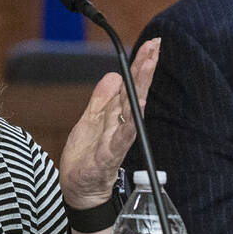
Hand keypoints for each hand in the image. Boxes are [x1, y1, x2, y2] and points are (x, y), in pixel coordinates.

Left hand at [58, 37, 160, 208]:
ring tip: (147, 68)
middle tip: (155, 48)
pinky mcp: (107, 157)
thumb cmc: (86, 157)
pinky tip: (136, 107)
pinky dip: (129, 123)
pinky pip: (120, 138)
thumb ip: (101, 99)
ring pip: (132, 112)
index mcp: (117, 116)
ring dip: (140, 89)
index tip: (153, 44)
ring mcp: (116, 141)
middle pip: (135, 93)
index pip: (131, 86)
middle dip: (145, 70)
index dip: (141, 65)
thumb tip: (114, 75)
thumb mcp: (90, 120)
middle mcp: (121, 126)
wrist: (77, 189)